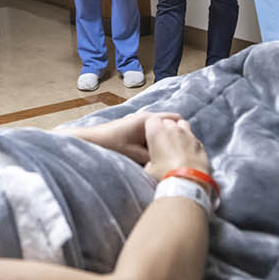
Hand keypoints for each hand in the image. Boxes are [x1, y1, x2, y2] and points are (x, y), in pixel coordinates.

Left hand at [64, 112, 182, 164]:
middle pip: (168, 125)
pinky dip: (155, 143)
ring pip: (160, 131)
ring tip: (169, 156)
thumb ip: (155, 156)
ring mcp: (139, 122)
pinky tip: (155, 157)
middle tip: (181, 153)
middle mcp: (145, 118)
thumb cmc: (110, 146)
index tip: (188, 146)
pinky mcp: (134, 130)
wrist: (90, 142)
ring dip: (164, 142)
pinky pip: (151, 135)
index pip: (176, 119)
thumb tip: (171, 161)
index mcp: (148, 119)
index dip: (183, 132)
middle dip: (175, 138)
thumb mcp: (136, 155)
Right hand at [143, 115, 209, 180]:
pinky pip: (193, 138)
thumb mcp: (149, 170)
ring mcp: (188, 134)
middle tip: (165, 143)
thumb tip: (152, 164)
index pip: (152, 120)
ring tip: (178, 144)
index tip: (152, 137)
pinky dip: (190, 142)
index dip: (152, 128)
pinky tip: (188, 154)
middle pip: (168, 121)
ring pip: (183, 124)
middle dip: (166, 129)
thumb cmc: (164, 175)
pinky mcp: (199, 143)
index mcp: (156, 132)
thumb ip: (150, 162)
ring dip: (179, 130)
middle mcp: (172, 129)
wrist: (187, 182)